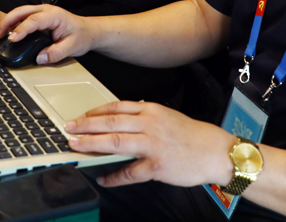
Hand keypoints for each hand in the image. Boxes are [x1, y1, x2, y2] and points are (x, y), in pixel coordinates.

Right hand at [0, 4, 94, 64]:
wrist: (88, 31)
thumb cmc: (81, 36)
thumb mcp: (72, 47)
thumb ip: (56, 53)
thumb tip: (40, 58)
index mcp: (54, 15)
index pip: (33, 20)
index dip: (21, 29)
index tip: (12, 39)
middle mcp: (46, 10)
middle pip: (21, 11)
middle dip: (7, 22)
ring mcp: (41, 12)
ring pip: (19, 13)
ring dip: (7, 22)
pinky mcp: (38, 18)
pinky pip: (22, 18)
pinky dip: (12, 24)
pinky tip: (7, 34)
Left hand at [65, 101, 234, 187]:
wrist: (216, 152)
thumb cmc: (193, 135)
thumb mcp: (168, 116)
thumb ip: (146, 114)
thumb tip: (124, 113)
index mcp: (151, 110)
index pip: (116, 107)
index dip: (95, 112)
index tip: (80, 116)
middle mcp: (150, 124)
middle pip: (111, 122)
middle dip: (86, 125)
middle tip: (68, 129)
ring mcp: (153, 145)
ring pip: (116, 142)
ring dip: (92, 144)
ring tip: (76, 146)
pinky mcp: (157, 166)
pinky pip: (129, 172)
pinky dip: (113, 177)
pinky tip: (103, 179)